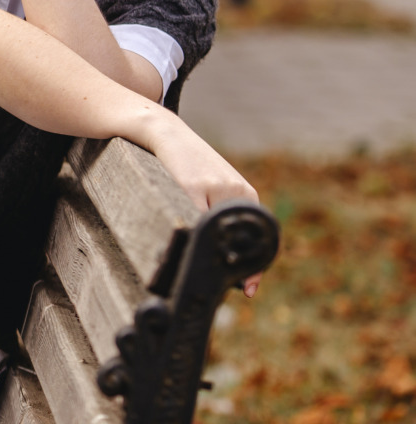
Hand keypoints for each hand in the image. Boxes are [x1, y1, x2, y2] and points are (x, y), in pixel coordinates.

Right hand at [142, 111, 264, 297]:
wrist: (167, 133)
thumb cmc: (189, 166)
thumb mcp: (213, 187)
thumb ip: (222, 213)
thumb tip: (222, 253)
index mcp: (245, 194)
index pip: (255, 236)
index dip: (253, 266)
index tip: (248, 289)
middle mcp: (235, 191)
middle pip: (236, 238)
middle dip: (232, 263)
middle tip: (231, 287)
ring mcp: (214, 188)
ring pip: (214, 232)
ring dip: (207, 250)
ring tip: (197, 263)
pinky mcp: (191, 186)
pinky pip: (195, 220)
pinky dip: (192, 236)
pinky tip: (186, 245)